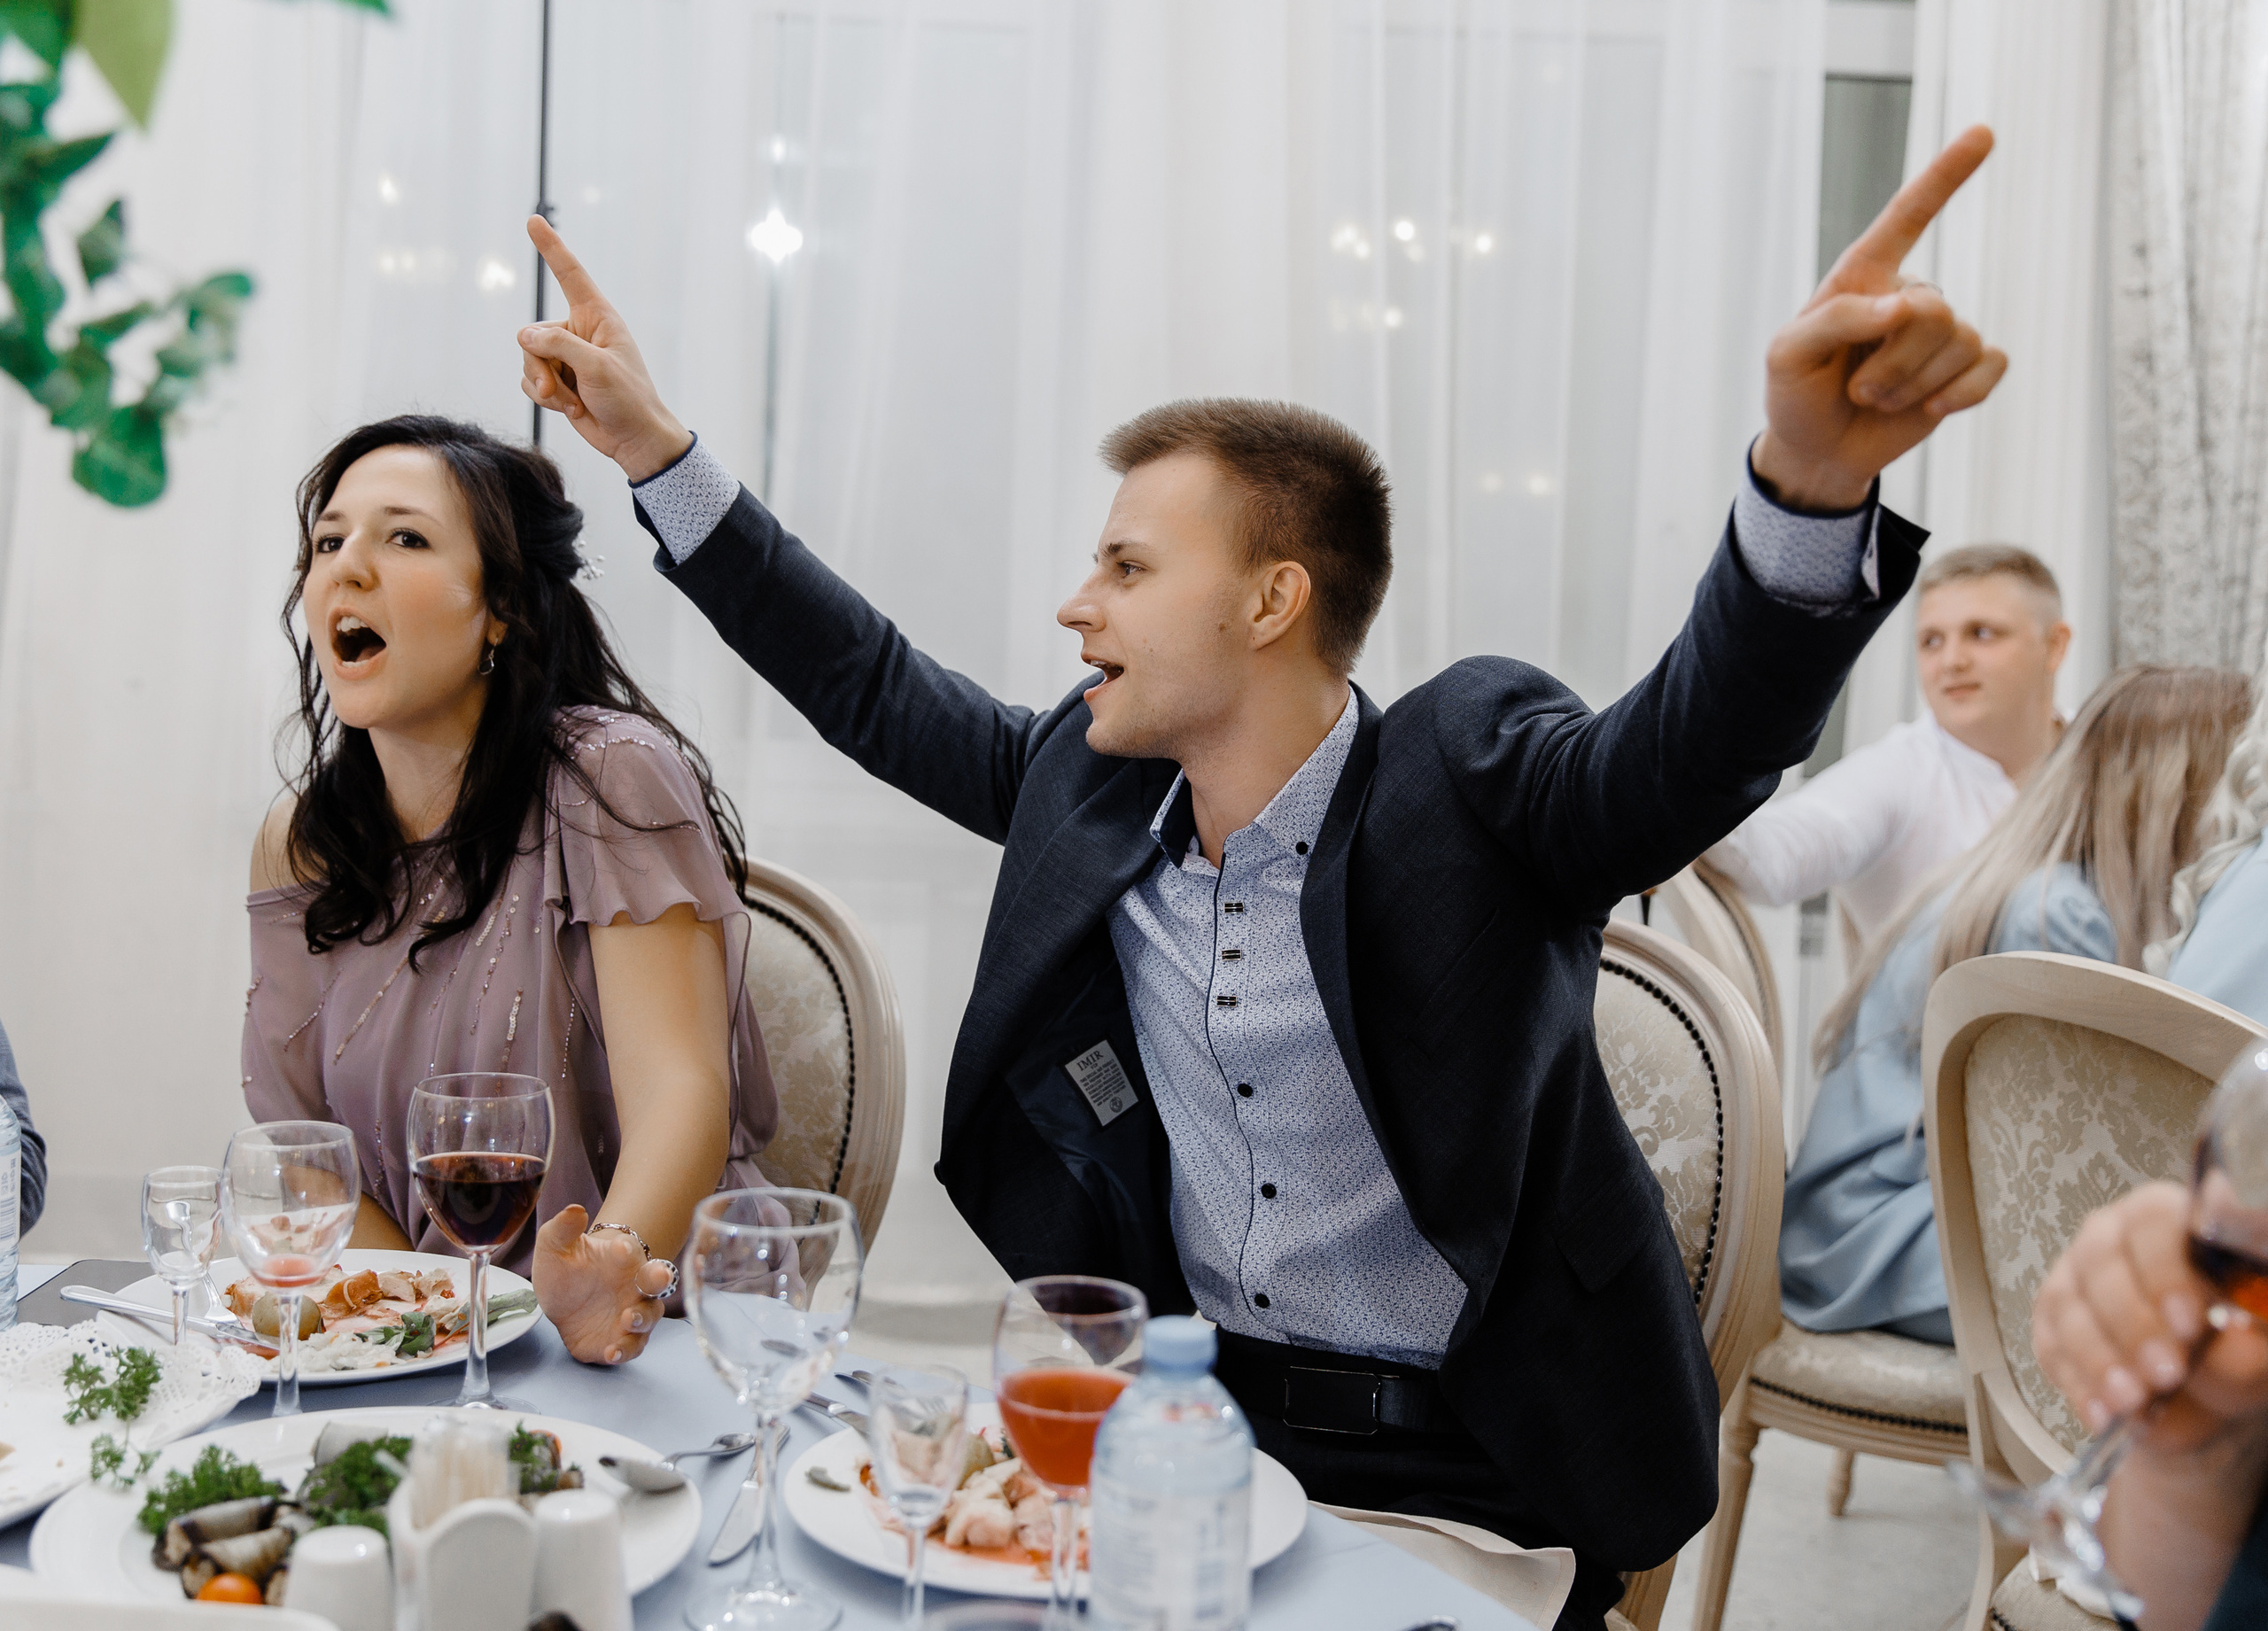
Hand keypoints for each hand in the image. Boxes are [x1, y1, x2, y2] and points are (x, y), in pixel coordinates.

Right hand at [517, 217, 693, 480]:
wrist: (634, 440)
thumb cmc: (628, 400)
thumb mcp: (597, 367)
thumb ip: (558, 345)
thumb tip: (525, 336)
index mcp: (598, 318)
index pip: (570, 275)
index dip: (552, 248)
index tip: (534, 220)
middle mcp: (579, 332)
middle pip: (533, 335)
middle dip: (541, 366)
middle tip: (562, 391)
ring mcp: (566, 357)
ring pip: (528, 359)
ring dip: (545, 387)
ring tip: (572, 403)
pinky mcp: (558, 380)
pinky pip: (529, 381)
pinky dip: (544, 399)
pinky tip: (570, 409)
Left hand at [531, 1203, 675, 1364]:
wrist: (566, 1301)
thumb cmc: (568, 1268)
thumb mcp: (554, 1247)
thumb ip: (563, 1229)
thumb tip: (573, 1210)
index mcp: (621, 1259)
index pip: (630, 1251)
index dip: (627, 1249)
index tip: (619, 1247)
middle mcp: (634, 1286)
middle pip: (656, 1282)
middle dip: (659, 1279)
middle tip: (655, 1277)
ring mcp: (630, 1315)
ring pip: (649, 1317)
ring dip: (643, 1318)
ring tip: (628, 1319)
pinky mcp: (619, 1340)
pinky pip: (631, 1347)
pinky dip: (625, 1350)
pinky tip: (612, 1351)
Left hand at [1753, 125, 2007, 511]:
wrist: (1817, 451)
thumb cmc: (1796, 395)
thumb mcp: (1788, 356)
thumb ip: (1836, 320)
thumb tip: (1903, 307)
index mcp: (1863, 276)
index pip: (1907, 216)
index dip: (1945, 175)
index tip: (1984, 133)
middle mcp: (1908, 295)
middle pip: (1932, 311)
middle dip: (1892, 362)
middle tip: (1857, 387)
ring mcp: (1941, 332)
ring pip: (1959, 342)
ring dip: (1911, 385)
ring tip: (1876, 397)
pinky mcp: (1965, 369)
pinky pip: (1991, 366)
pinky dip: (1961, 395)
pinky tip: (1930, 408)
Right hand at [2034, 1182, 2267, 1452]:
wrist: (2206, 1390)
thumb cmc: (2237, 1346)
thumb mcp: (2256, 1341)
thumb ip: (2247, 1336)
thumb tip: (2233, 1331)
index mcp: (2168, 1220)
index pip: (2152, 1221)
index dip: (2165, 1270)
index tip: (2189, 1322)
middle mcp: (2111, 1237)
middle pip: (2100, 1262)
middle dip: (2132, 1325)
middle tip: (2166, 1371)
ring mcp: (2074, 1277)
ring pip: (2067, 1306)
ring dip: (2099, 1359)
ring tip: (2134, 1399)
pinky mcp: (2052, 1323)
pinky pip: (2050, 1347)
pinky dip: (2077, 1383)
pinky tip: (2103, 1411)